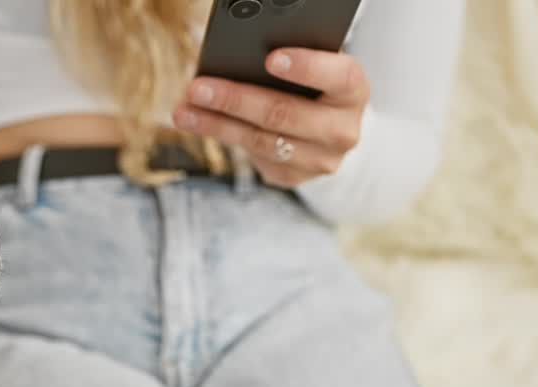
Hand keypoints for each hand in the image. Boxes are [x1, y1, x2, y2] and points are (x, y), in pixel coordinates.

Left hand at [173, 48, 368, 187]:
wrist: (329, 132)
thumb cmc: (314, 88)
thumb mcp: (315, 72)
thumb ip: (286, 65)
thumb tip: (231, 61)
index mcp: (353, 91)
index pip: (339, 76)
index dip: (306, 68)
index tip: (271, 58)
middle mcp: (342, 129)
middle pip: (284, 114)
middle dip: (235, 100)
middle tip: (198, 88)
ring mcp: (320, 160)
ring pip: (260, 141)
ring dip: (216, 124)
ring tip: (184, 112)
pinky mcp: (294, 177)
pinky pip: (253, 157)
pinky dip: (222, 136)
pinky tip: (199, 124)